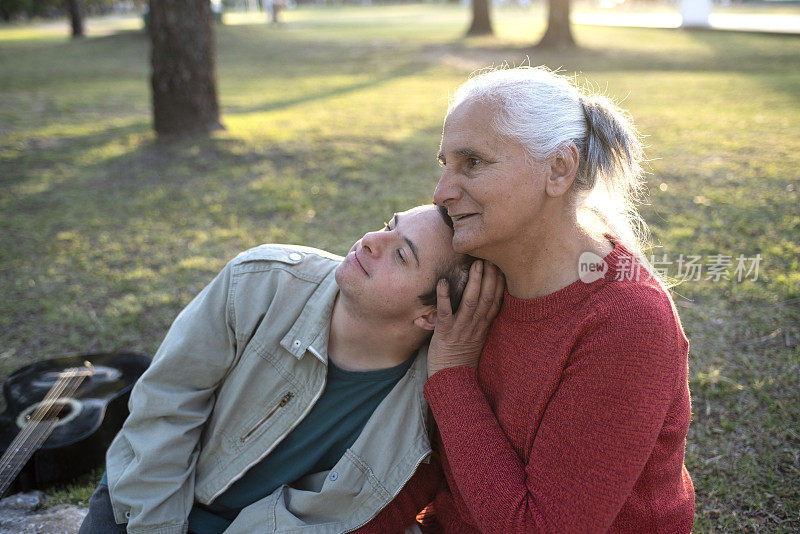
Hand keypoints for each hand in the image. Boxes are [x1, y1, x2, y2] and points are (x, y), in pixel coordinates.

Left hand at [427, 260, 504, 377]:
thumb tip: (486, 300)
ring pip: (471, 302)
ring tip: (475, 263)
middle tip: (490, 256)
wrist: (451, 380)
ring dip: (474, 282)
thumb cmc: (462, 357)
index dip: (500, 282)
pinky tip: (442, 282)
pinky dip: (444, 297)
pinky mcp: (445, 333)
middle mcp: (476, 326)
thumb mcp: (478, 337)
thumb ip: (481, 318)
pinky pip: (445, 313)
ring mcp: (461, 329)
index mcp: (484, 326)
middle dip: (490, 277)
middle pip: (488, 298)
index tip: (502, 264)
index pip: (497, 300)